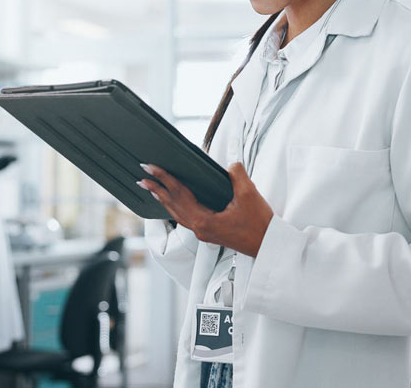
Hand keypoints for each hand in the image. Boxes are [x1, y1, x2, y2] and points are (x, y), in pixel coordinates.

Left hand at [138, 162, 273, 257]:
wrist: (268, 245)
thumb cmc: (259, 225)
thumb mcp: (249, 194)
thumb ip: (237, 174)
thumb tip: (230, 163)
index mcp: (204, 220)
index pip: (179, 194)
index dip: (165, 179)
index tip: (152, 168)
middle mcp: (199, 228)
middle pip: (172, 205)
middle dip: (157, 189)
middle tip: (142, 177)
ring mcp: (203, 232)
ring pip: (177, 214)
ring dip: (163, 199)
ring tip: (151, 189)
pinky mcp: (209, 232)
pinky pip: (185, 218)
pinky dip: (175, 207)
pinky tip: (174, 202)